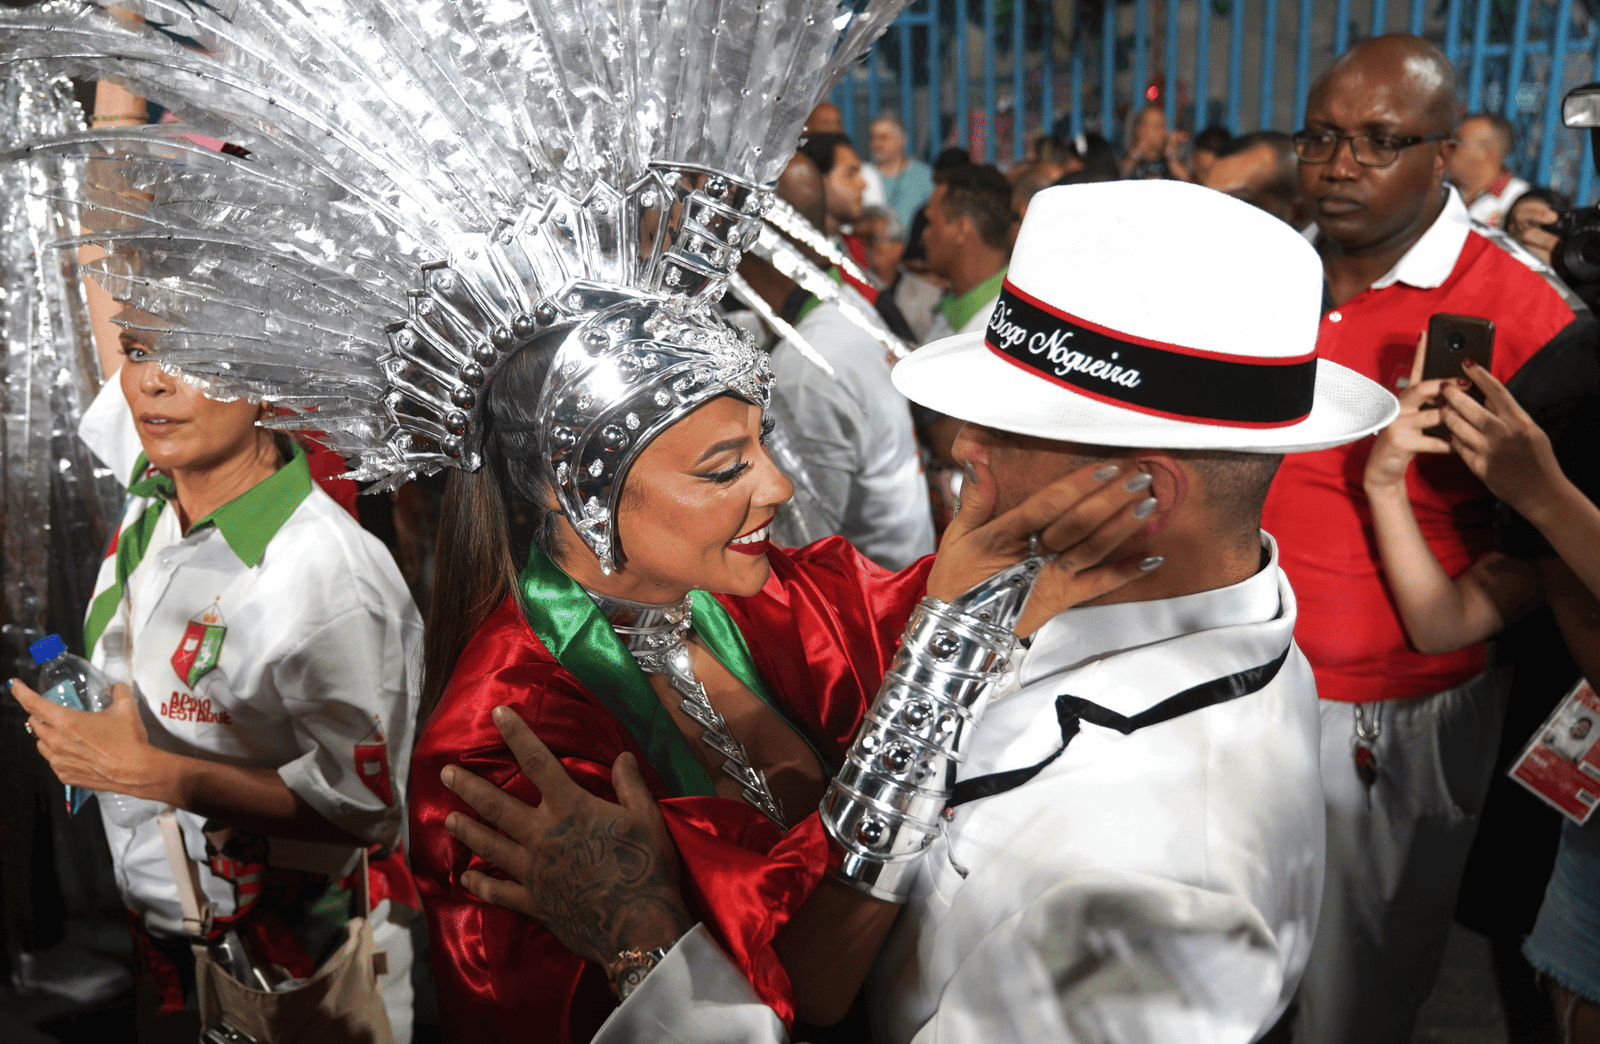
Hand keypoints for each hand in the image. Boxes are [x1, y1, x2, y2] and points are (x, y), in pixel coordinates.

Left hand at [11, 680, 164, 795]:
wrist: (135, 771)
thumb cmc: (128, 740)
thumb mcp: (126, 708)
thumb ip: (118, 691)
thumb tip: (114, 687)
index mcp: (67, 721)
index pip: (34, 703)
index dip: (21, 692)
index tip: (15, 685)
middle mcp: (57, 741)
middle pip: (34, 723)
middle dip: (39, 715)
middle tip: (51, 712)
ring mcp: (58, 760)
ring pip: (40, 743)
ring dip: (47, 735)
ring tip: (64, 734)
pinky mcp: (64, 775)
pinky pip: (52, 761)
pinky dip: (58, 753)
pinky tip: (74, 751)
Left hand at [441, 706, 692, 966]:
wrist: (639, 925)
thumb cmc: (646, 866)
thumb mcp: (646, 818)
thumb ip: (630, 785)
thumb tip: (622, 756)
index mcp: (570, 808)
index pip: (538, 762)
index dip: (517, 735)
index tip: (498, 713)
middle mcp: (542, 835)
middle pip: (496, 806)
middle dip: (469, 787)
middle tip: (445, 774)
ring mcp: (533, 870)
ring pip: (489, 846)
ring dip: (466, 831)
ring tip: (447, 819)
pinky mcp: (533, 902)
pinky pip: (498, 891)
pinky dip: (479, 884)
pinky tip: (465, 878)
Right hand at [926, 459, 1159, 636]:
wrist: (957, 630)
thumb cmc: (957, 579)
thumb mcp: (957, 536)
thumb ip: (974, 497)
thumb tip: (978, 457)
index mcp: (1003, 538)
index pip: (1046, 507)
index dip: (1077, 487)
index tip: (1105, 467)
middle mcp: (1031, 559)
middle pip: (1077, 525)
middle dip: (1110, 499)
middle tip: (1138, 475)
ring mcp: (1050, 581)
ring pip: (1092, 550)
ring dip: (1122, 527)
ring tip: (1148, 503)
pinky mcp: (1062, 600)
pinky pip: (1099, 586)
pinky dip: (1126, 573)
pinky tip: (1152, 558)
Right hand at [1363, 333, 1452, 492]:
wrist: (1383, 469)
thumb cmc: (1405, 442)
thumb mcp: (1416, 420)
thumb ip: (1431, 406)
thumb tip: (1458, 393)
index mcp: (1404, 399)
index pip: (1414, 372)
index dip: (1420, 352)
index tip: (1426, 334)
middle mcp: (1398, 407)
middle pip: (1423, 388)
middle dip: (1446, 385)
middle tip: (1465, 382)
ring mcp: (1397, 423)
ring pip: (1434, 415)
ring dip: (1454, 419)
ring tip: (1469, 421)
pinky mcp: (1399, 441)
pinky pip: (1433, 441)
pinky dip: (1449, 445)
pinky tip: (1456, 446)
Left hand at [1439, 358, 1563, 512]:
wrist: (1542, 493)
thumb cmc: (1538, 460)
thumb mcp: (1531, 431)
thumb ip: (1510, 413)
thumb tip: (1487, 395)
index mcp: (1519, 421)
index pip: (1496, 391)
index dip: (1479, 375)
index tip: (1466, 363)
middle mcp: (1503, 433)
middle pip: (1470, 407)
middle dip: (1452, 395)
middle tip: (1442, 387)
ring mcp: (1489, 451)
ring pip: (1458, 426)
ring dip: (1446, 415)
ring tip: (1441, 409)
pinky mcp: (1479, 467)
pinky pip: (1458, 447)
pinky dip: (1452, 439)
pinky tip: (1447, 433)